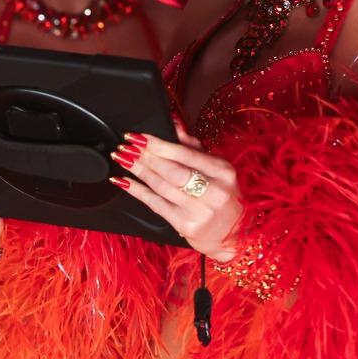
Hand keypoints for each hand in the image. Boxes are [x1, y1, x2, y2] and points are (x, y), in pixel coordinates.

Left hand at [109, 129, 242, 259]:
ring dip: (138, 170)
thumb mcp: (217, 169)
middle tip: (125, 146)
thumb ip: (193, 146)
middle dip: (145, 156)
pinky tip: (124, 182)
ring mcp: (199, 210)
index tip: (138, 137)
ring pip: (161, 186)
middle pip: (171, 170)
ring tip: (122, 158)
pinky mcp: (185, 225)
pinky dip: (137, 191)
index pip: (186, 154)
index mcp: (223, 171)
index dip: (158, 144)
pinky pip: (155, 204)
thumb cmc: (223, 198)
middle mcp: (213, 190)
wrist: (235, 236)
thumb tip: (173, 122)